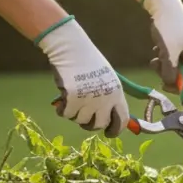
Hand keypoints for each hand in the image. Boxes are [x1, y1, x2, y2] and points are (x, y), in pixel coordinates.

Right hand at [37, 16, 127, 135]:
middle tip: (84, 119)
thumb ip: (110, 97)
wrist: (71, 49)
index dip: (115, 130)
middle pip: (100, 124)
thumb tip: (111, 117)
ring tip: (73, 101)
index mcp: (117, 94)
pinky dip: (62, 110)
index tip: (108, 133)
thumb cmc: (89, 62)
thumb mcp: (108, 79)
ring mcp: (88, 100)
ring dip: (75, 114)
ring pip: (81, 120)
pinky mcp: (71, 98)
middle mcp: (105, 99)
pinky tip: (61, 101)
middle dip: (91, 124)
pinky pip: (66, 114)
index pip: (121, 120)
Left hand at [142, 0, 182, 92]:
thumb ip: (170, 71)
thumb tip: (171, 84)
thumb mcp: (168, 52)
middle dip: (170, 75)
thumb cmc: (168, 28)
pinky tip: (158, 48)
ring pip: (179, 67)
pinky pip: (176, 58)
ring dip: (166, 66)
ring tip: (155, 57)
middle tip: (156, 67)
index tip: (166, 87)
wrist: (165, 4)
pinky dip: (166, 57)